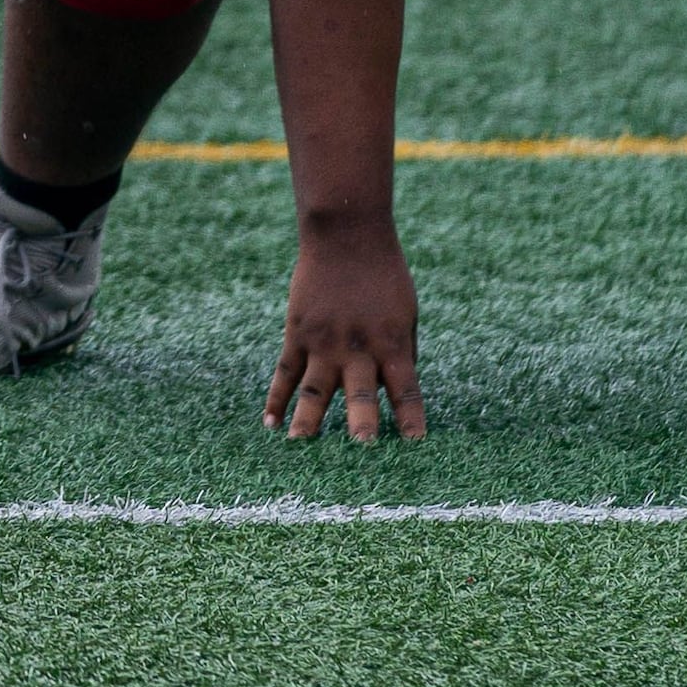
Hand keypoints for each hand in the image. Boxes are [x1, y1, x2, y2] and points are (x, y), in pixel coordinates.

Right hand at [266, 215, 426, 441]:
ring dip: (309, 421)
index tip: (415, 447)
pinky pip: (285, 372)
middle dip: (361, 426)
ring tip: (301, 447)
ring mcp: (324, 342)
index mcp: (393, 344)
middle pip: (360, 396)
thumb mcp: (406, 313)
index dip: (411, 420)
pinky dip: (276, 399)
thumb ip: (400, 352)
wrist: (347, 235)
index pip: (406, 392)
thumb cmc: (384, 274)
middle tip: (360, 451)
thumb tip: (395, 389)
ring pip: (316, 390)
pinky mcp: (298, 333)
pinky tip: (270, 424)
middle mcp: (359, 348)